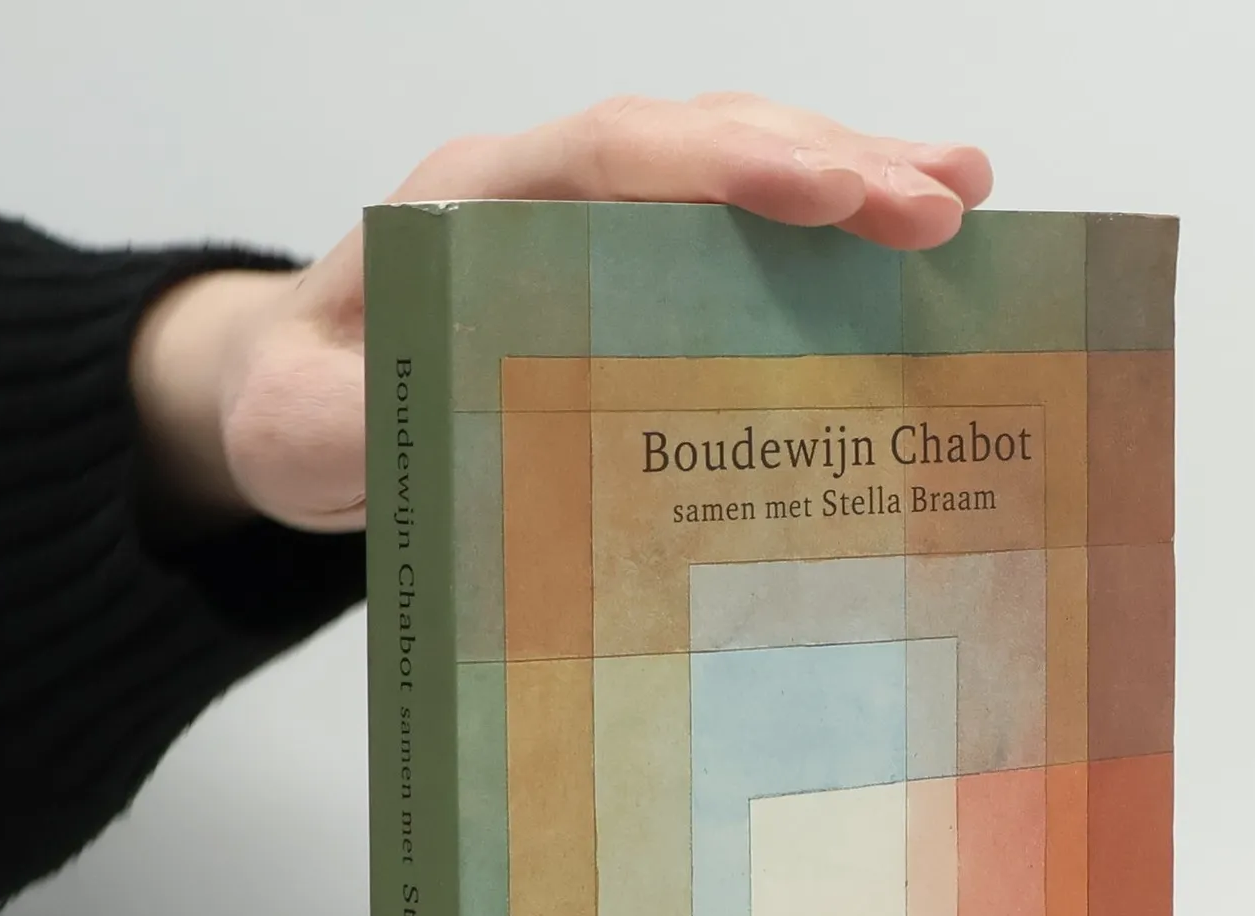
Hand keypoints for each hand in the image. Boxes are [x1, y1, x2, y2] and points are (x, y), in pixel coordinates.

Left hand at [130, 95, 992, 537]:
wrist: (292, 391)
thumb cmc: (306, 407)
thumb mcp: (301, 434)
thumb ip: (347, 428)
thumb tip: (423, 429)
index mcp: (470, 209)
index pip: (611, 155)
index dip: (724, 165)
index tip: (828, 195)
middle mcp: (540, 190)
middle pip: (697, 141)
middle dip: (826, 164)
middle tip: (945, 205)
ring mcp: (588, 220)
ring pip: (731, 167)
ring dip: (848, 173)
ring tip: (962, 196)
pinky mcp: (621, 263)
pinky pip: (730, 227)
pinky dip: (817, 227)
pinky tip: (896, 240)